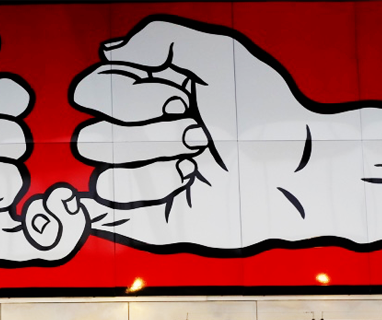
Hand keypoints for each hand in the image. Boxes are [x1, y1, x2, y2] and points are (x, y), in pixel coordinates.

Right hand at [68, 18, 312, 249]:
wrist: (290, 169)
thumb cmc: (262, 113)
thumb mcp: (216, 55)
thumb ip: (158, 40)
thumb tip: (108, 52)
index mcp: (143, 95)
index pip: (92, 91)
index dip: (131, 98)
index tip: (180, 100)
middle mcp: (134, 135)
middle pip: (91, 136)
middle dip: (151, 135)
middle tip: (199, 134)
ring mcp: (137, 178)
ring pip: (104, 174)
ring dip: (157, 165)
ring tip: (198, 163)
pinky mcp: (145, 217)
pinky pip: (110, 211)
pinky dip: (148, 193)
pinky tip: (185, 183)